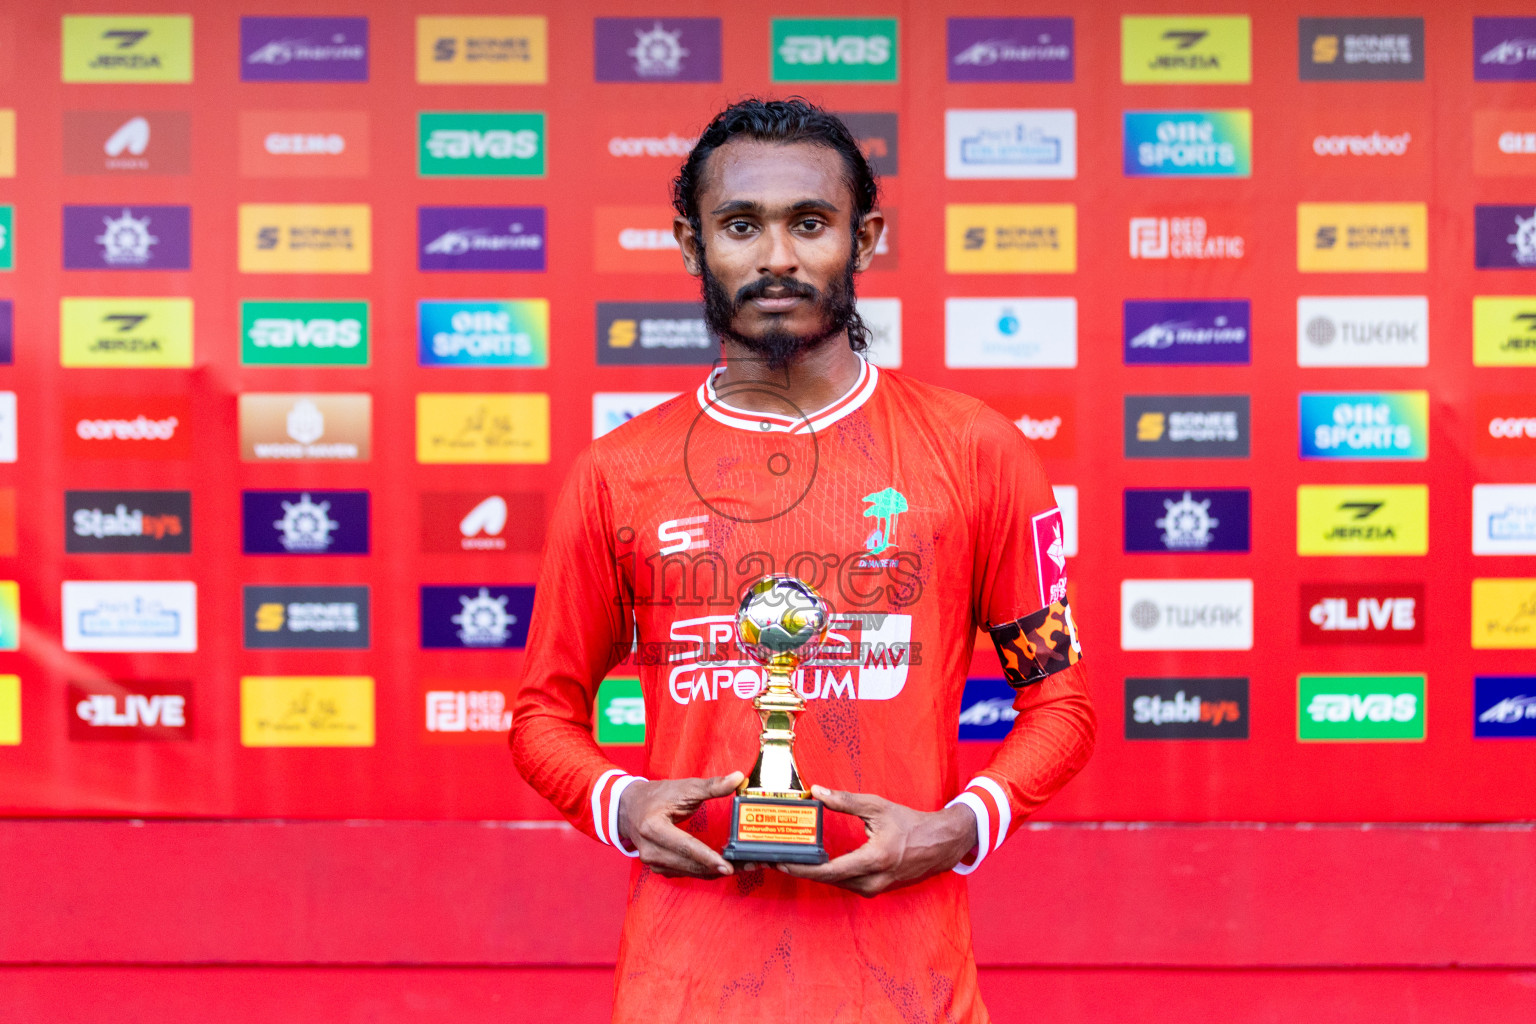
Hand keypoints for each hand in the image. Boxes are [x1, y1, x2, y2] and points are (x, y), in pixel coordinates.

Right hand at [616, 771, 743, 878]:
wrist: (628, 808)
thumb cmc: (656, 796)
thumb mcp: (683, 787)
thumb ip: (712, 786)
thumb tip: (737, 778)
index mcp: (653, 828)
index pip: (685, 845)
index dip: (707, 857)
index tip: (727, 866)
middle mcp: (650, 849)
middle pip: (690, 863)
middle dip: (718, 867)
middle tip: (746, 864)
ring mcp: (652, 862)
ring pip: (689, 871)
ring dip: (714, 871)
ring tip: (740, 867)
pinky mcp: (658, 867)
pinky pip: (685, 873)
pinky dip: (704, 871)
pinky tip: (721, 867)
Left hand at [778, 786, 977, 897]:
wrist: (939, 844)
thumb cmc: (910, 824)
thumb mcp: (877, 807)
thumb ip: (845, 801)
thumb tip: (817, 792)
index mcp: (874, 859)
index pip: (830, 870)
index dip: (803, 868)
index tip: (781, 861)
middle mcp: (873, 879)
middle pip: (828, 880)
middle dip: (800, 870)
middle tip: (775, 859)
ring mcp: (875, 888)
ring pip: (835, 884)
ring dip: (812, 873)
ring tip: (789, 859)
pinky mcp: (874, 889)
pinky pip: (845, 884)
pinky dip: (827, 875)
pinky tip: (813, 863)